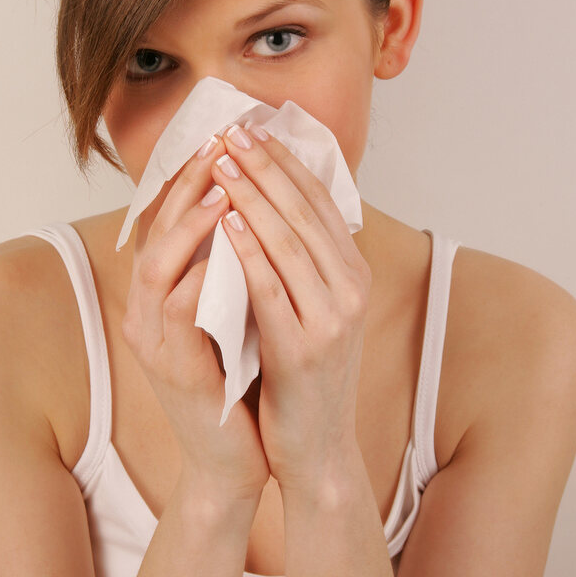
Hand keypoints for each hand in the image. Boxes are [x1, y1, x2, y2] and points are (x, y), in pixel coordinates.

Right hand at [121, 135, 270, 505]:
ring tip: (225, 189)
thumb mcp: (234, 314)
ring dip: (191, 227)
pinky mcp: (174, 370)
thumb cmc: (239, 382)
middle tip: (220, 147)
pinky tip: (229, 252)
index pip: (168, 223)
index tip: (222, 140)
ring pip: (158, 268)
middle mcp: (146, 314)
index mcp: (161, 298)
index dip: (190, 179)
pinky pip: (181, 314)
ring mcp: (155, 343)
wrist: (234, 457)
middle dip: (187, 187)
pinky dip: (202, 278)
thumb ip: (232, 268)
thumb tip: (258, 210)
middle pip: (153, 234)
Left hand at [213, 122, 371, 495]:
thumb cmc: (302, 374)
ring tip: (222, 163)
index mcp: (353, 274)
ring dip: (253, 197)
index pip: (320, 201)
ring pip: (289, 241)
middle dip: (266, 167)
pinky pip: (271, 288)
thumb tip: (271, 203)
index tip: (252, 129)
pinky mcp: (303, 348)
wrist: (316, 447)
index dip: (285, 161)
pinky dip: (248, 251)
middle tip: (232, 132)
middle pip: (305, 212)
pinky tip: (226, 222)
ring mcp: (331, 319)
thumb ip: (300, 260)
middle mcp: (351, 289)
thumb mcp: (312, 308)